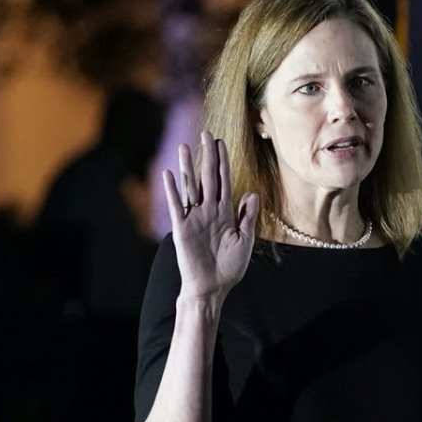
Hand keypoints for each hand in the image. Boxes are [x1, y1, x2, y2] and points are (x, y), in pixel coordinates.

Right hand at [165, 131, 258, 301]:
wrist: (213, 286)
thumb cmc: (230, 266)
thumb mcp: (244, 240)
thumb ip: (247, 216)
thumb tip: (252, 193)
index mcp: (225, 212)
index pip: (223, 181)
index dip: (222, 163)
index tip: (222, 143)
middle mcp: (208, 210)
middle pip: (207, 178)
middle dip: (208, 156)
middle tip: (206, 134)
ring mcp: (194, 217)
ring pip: (191, 187)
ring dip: (188, 167)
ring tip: (185, 147)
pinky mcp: (182, 228)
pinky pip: (177, 206)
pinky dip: (173, 190)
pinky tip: (169, 174)